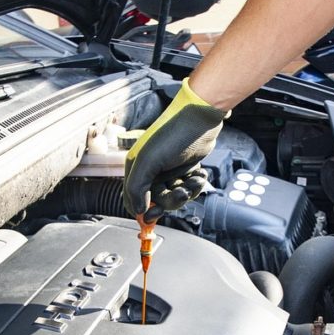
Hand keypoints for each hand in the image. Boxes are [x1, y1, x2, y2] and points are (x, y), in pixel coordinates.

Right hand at [122, 78, 225, 220]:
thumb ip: (137, 187)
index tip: (155, 215)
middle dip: (172, 200)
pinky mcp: (183, 169)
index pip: (133, 200)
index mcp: (136, 168)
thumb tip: (138, 211)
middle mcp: (150, 171)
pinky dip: (195, 185)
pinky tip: (200, 175)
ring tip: (195, 180)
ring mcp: (167, 171)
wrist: (200, 118)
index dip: (143, 211)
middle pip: (157, 202)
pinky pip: (187, 188)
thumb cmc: (173, 135)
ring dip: (187, 192)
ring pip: (174, 196)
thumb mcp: (149, 161)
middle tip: (182, 192)